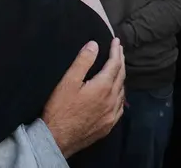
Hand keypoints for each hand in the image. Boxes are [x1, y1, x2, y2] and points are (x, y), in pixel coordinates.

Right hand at [42, 38, 125, 157]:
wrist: (57, 139)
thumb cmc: (60, 108)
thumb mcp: (68, 81)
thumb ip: (83, 62)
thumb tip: (94, 45)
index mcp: (103, 87)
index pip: (114, 65)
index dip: (116, 51)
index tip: (116, 41)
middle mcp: (112, 100)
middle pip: (121, 77)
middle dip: (120, 61)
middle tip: (119, 49)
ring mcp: (112, 115)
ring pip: (122, 91)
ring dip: (121, 77)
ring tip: (118, 68)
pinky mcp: (108, 125)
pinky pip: (120, 106)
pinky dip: (120, 94)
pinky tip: (117, 93)